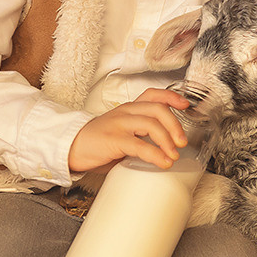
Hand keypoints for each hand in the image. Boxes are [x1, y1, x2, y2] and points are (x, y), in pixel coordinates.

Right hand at [68, 88, 190, 172]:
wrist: (70, 147)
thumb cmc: (96, 143)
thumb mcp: (120, 132)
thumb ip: (139, 135)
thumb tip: (164, 149)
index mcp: (127, 109)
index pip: (153, 94)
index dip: (172, 97)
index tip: (186, 105)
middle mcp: (125, 113)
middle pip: (158, 109)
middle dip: (175, 125)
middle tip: (182, 142)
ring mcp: (119, 125)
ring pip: (151, 124)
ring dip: (167, 141)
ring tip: (174, 155)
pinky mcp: (113, 140)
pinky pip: (140, 145)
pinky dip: (156, 155)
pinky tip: (163, 162)